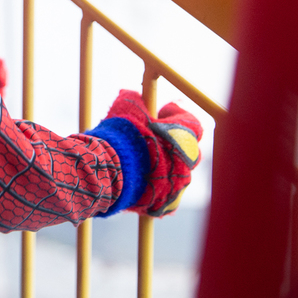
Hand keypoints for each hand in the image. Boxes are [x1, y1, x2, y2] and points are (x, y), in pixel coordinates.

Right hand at [104, 89, 202, 216]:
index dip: (176, 114)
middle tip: (153, 136)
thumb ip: (135, 99)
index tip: (162, 111)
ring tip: (142, 161)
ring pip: (177, 172)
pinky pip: (167, 193)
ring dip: (164, 165)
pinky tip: (142, 181)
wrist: (106, 173)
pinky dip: (157, 187)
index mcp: (182, 136)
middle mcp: (186, 162)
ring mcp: (178, 184)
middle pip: (188, 149)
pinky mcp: (168, 203)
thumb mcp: (126, 109)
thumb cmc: (119, 138)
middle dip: (174, 142)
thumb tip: (133, 94)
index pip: (191, 122)